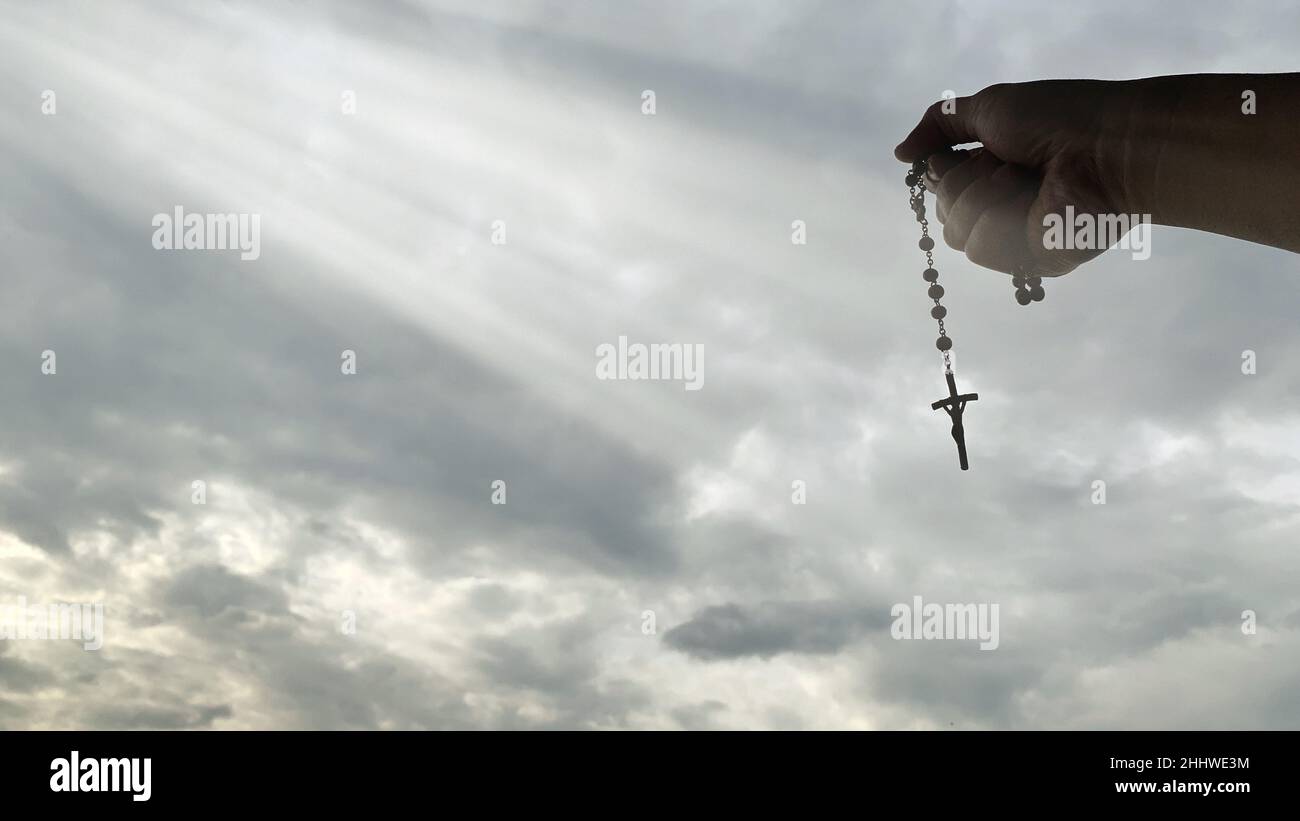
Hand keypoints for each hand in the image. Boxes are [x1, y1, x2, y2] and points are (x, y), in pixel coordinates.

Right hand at [895, 80, 1144, 277]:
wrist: (1106, 148)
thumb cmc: (1058, 120)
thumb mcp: (990, 106)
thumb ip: (940, 124)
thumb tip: (901, 155)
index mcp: (991, 170)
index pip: (939, 183)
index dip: (945, 167)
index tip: (968, 152)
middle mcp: (1000, 203)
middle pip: (944, 211)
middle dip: (967, 181)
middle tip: (1009, 163)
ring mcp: (1015, 235)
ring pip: (957, 232)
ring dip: (987, 197)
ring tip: (1028, 180)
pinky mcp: (1029, 262)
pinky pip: (982, 249)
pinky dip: (1001, 220)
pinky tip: (1035, 204)